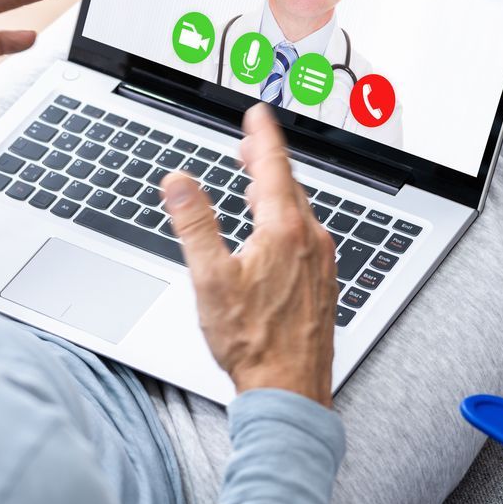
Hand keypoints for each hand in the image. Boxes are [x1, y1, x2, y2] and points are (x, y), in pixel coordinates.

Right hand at [163, 105, 338, 406]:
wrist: (290, 390)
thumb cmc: (252, 342)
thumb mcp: (210, 278)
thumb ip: (194, 223)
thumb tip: (178, 181)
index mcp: (284, 231)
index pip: (274, 166)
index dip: (262, 135)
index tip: (257, 113)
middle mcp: (310, 241)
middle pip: (289, 186)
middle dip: (266, 160)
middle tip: (249, 144)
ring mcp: (322, 263)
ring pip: (299, 211)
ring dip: (277, 190)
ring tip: (256, 182)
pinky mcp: (324, 284)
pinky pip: (306, 235)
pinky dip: (287, 218)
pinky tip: (275, 231)